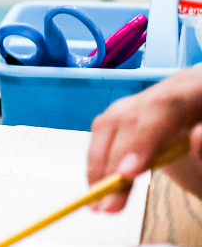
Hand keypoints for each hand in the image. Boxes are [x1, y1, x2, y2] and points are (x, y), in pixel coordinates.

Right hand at [88, 68, 201, 212]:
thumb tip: (197, 137)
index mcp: (198, 90)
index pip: (164, 106)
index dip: (141, 137)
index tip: (126, 174)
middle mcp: (169, 88)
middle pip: (128, 116)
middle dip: (112, 160)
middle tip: (106, 201)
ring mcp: (149, 98)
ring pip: (111, 122)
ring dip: (99, 162)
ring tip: (98, 198)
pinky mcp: (135, 111)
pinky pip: (108, 130)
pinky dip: (100, 159)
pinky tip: (99, 182)